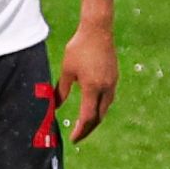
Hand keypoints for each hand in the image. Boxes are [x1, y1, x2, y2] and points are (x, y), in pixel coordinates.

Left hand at [57, 24, 118, 142]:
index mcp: (92, 88)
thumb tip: (54, 106)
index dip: (80, 130)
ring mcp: (112, 83)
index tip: (73, 139)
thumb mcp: (67, 70)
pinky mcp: (114, 77)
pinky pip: (108, 98)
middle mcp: (105, 88)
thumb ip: (61, 90)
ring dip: (95, 119)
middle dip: (88, 129)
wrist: (98, 29)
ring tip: (85, 124)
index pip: (87, 117)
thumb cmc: (79, 47)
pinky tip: (93, 106)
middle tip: (78, 135)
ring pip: (105, 108)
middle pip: (99, 117)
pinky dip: (100, 107)